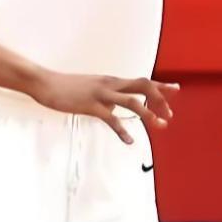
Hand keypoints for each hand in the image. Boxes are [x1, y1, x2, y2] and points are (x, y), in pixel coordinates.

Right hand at [31, 72, 178, 144]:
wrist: (45, 82)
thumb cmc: (66, 88)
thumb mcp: (91, 90)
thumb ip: (105, 99)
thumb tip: (114, 111)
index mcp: (111, 81)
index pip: (142, 80)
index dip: (160, 85)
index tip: (176, 89)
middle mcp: (110, 84)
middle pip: (143, 86)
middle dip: (160, 100)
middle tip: (169, 115)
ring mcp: (101, 94)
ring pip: (132, 102)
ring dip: (148, 113)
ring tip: (160, 125)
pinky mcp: (90, 105)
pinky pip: (111, 119)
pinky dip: (122, 131)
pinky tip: (130, 141)